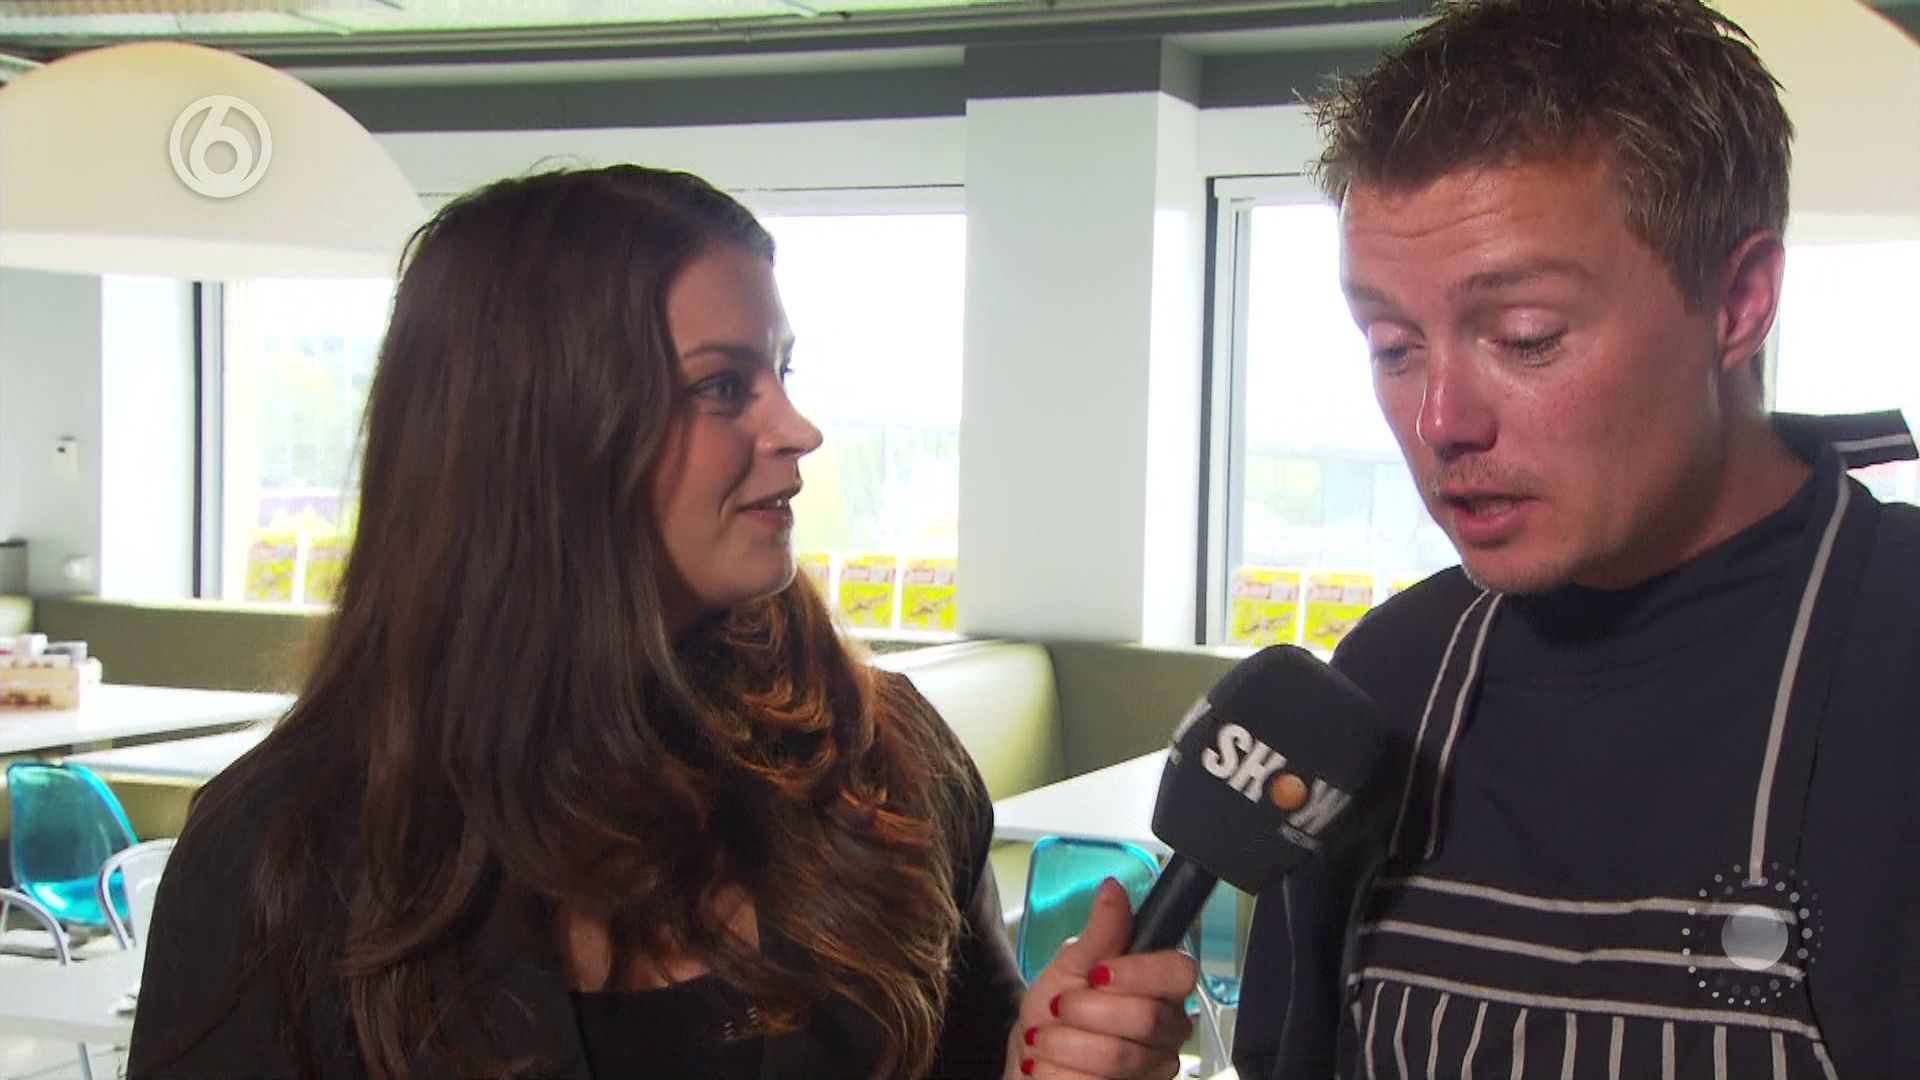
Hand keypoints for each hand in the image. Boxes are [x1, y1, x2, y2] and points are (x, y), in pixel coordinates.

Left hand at [1004, 877, 1196, 1078]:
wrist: (1034, 1059)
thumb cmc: (1054, 1012)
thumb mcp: (1070, 964)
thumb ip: (1099, 932)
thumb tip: (1113, 889)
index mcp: (1160, 986)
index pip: (1180, 972)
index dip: (1137, 972)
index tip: (1097, 972)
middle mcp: (1168, 1027)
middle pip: (1146, 1016)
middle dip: (1085, 1010)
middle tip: (1058, 1006)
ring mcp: (1155, 1066)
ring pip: (1119, 1054)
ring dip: (1065, 1042)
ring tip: (1046, 1036)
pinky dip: (1061, 1069)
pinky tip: (1052, 1061)